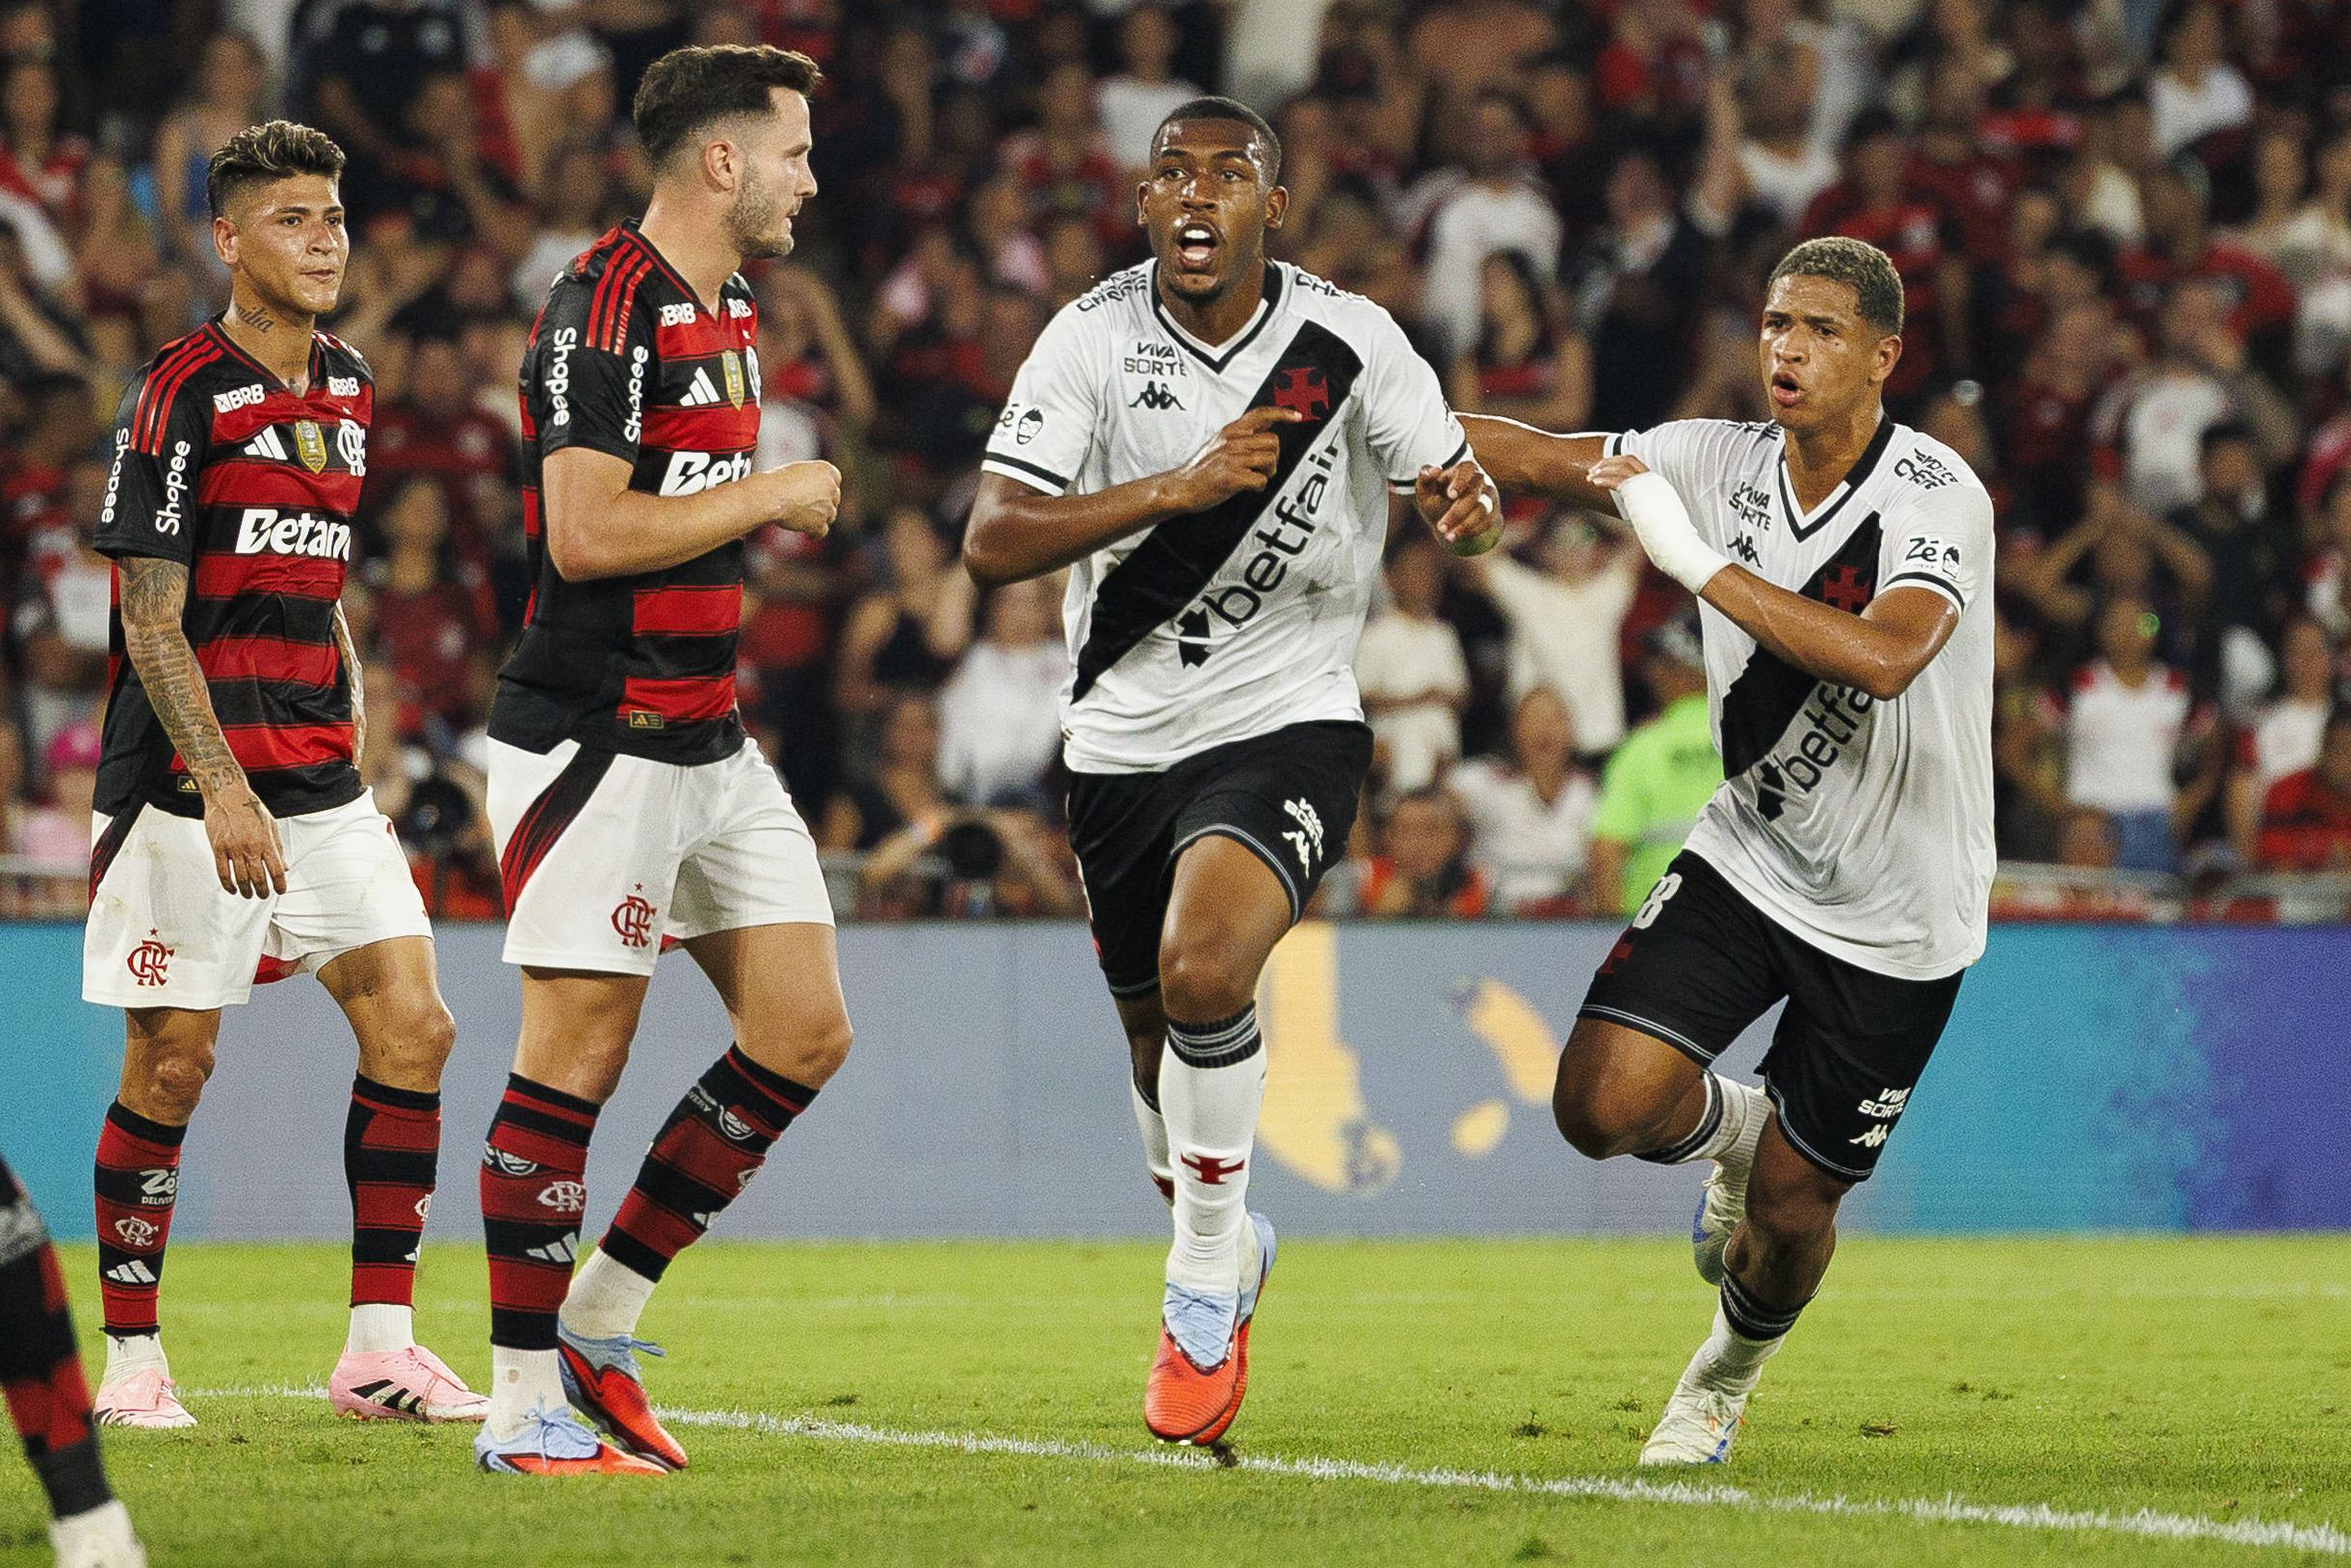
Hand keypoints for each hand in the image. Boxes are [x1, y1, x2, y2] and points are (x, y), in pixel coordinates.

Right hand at [205, 780, 287, 898]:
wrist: (227, 795)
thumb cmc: (250, 808)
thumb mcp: (271, 825)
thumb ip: (278, 847)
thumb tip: (285, 866)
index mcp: (266, 842)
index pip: (277, 870)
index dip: (280, 884)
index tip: (280, 891)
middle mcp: (250, 848)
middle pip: (259, 878)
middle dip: (263, 891)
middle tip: (264, 895)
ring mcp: (233, 849)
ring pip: (241, 878)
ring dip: (246, 890)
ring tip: (249, 894)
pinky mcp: (218, 848)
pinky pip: (222, 873)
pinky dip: (228, 885)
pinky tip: (233, 889)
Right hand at [765, 461, 841, 537]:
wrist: (771, 495)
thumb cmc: (778, 481)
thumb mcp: (799, 472)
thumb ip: (811, 480)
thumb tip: (814, 492)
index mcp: (827, 470)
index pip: (835, 481)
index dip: (826, 488)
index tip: (818, 493)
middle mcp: (832, 488)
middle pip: (833, 500)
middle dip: (824, 503)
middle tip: (810, 507)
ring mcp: (828, 507)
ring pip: (830, 515)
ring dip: (820, 517)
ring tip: (806, 518)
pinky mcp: (820, 523)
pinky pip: (822, 531)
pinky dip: (815, 532)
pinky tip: (809, 533)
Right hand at [1163, 405, 1303, 511]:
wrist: (1182, 487)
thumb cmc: (1202, 469)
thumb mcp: (1219, 443)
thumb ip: (1241, 435)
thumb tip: (1265, 429)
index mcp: (1231, 431)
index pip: (1261, 414)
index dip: (1282, 413)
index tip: (1298, 416)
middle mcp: (1233, 441)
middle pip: (1273, 442)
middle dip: (1273, 457)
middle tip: (1261, 468)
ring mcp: (1232, 458)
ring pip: (1270, 461)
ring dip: (1267, 473)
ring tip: (1253, 478)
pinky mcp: (1232, 477)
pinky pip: (1261, 480)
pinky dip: (1258, 487)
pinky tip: (1246, 488)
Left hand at [1414, 458, 1500, 554]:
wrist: (1451, 516)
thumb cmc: (1437, 497)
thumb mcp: (1427, 488)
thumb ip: (1425, 477)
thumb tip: (1434, 470)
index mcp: (1464, 470)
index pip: (1468, 469)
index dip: (1461, 481)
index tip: (1451, 495)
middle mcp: (1480, 481)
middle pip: (1473, 495)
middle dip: (1456, 513)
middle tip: (1440, 527)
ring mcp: (1489, 497)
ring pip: (1482, 510)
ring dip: (1465, 525)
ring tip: (1448, 536)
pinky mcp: (1493, 513)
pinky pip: (1487, 523)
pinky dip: (1472, 531)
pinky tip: (1456, 537)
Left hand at [1589, 455, 1729, 593]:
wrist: (1674, 538)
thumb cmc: (1668, 534)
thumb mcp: (1658, 516)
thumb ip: (1649, 510)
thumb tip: (1644, 519)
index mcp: (1657, 482)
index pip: (1636, 464)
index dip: (1619, 464)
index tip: (1606, 469)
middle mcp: (1652, 479)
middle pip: (1627, 460)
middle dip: (1608, 462)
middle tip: (1594, 469)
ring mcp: (1645, 483)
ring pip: (1620, 466)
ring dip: (1603, 469)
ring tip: (1590, 476)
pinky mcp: (1637, 491)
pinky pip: (1616, 480)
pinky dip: (1603, 479)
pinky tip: (1594, 482)